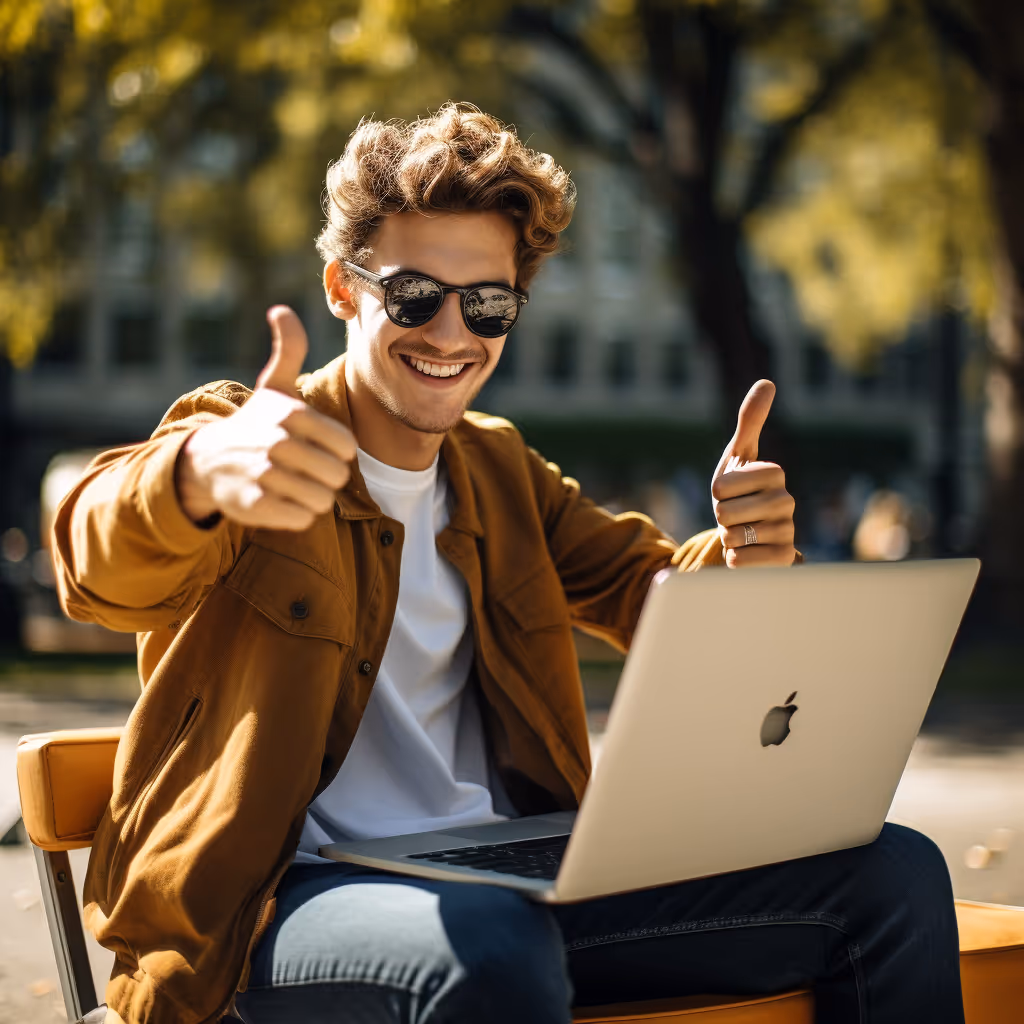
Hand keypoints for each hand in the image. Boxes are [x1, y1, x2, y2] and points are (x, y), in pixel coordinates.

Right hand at [176, 306, 356, 529]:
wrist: (205, 460)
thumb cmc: (254, 423)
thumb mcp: (273, 386)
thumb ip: (289, 350)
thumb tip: (281, 310)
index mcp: (290, 414)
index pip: (347, 447)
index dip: (337, 453)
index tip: (318, 448)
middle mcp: (276, 443)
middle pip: (337, 476)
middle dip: (327, 478)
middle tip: (307, 471)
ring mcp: (263, 475)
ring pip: (322, 501)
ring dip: (313, 498)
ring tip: (294, 486)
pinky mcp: (253, 506)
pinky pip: (301, 519)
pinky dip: (297, 515)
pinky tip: (282, 501)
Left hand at [711, 380, 795, 567]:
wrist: (749, 537)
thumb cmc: (738, 493)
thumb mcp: (737, 458)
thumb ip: (750, 422)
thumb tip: (768, 382)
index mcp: (775, 473)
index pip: (721, 485)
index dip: (716, 492)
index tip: (730, 492)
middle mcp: (787, 501)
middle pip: (724, 511)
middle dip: (720, 517)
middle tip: (734, 517)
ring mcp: (788, 532)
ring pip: (732, 536)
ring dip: (727, 538)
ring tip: (741, 533)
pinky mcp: (783, 561)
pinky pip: (742, 560)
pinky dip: (734, 560)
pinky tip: (746, 554)